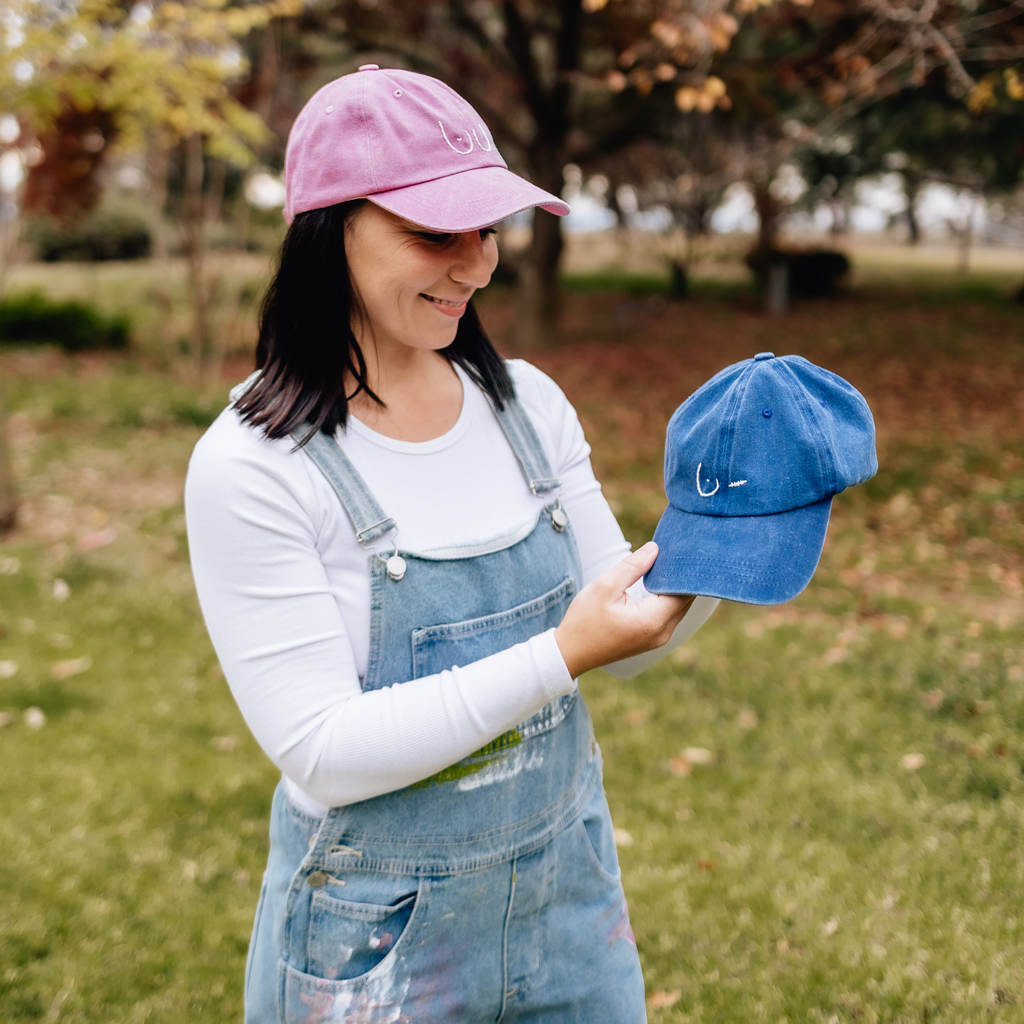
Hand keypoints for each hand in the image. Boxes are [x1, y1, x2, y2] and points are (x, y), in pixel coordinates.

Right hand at [554, 542, 693, 677]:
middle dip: (681, 577)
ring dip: (675, 588)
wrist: (571, 652)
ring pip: (679, 608)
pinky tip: (659, 582)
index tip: (680, 549)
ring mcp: (658, 639)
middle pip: (686, 600)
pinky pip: (670, 615)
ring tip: (666, 564)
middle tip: (674, 552)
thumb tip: (655, 548)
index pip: (683, 591)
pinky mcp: (652, 639)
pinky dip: (668, 598)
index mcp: (652, 620)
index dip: (684, 570)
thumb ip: (632, 567)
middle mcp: (661, 633)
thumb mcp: (605, 587)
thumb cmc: (584, 620)